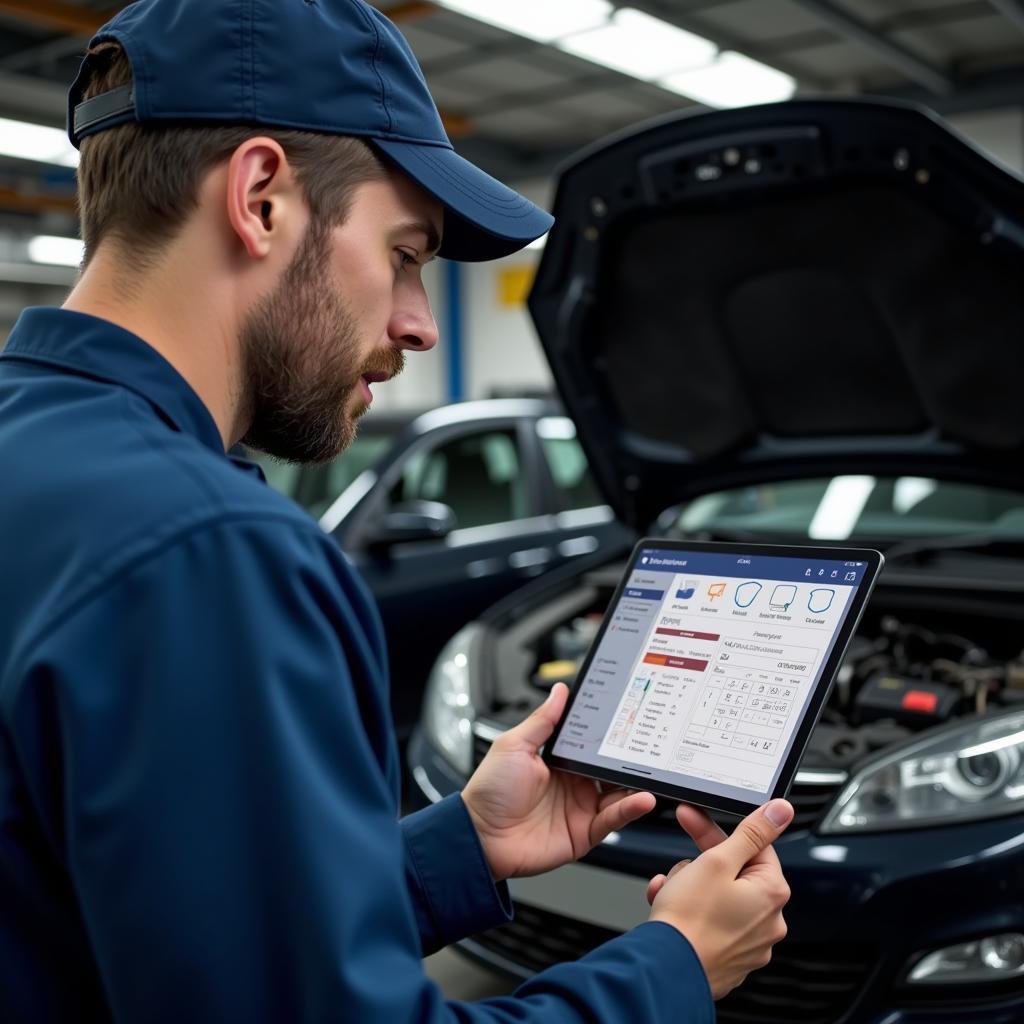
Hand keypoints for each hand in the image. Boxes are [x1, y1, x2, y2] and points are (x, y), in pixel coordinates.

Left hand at [461, 683, 656, 881]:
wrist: (480, 837)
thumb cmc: (490, 791)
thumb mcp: (514, 745)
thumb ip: (544, 720)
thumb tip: (561, 691)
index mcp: (558, 760)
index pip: (592, 743)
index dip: (610, 732)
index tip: (630, 717)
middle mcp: (573, 783)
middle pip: (611, 767)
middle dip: (630, 757)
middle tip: (650, 744)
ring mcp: (580, 808)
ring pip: (619, 793)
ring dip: (637, 783)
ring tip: (652, 772)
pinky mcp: (584, 833)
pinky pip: (613, 820)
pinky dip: (630, 809)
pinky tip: (642, 799)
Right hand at [647, 800, 793, 999]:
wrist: (666, 970)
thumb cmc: (689, 920)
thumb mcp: (717, 861)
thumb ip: (751, 832)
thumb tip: (781, 810)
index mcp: (771, 893)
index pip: (753, 845)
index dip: (718, 832)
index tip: (693, 820)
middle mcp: (769, 921)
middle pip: (733, 871)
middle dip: (699, 865)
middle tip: (679, 869)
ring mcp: (750, 943)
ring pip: (718, 896)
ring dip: (690, 887)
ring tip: (671, 894)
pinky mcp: (730, 958)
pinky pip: (712, 922)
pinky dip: (691, 912)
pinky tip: (670, 910)